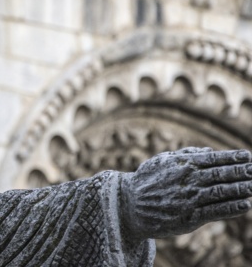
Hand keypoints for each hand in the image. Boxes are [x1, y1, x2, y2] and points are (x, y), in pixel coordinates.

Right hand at [120, 147, 251, 240]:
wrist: (129, 204)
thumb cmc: (147, 180)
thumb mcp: (162, 161)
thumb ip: (186, 155)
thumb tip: (209, 151)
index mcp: (182, 164)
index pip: (214, 159)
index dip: (233, 157)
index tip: (248, 156)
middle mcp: (188, 180)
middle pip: (222, 175)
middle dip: (242, 172)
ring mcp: (189, 199)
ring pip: (222, 192)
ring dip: (242, 189)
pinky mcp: (189, 217)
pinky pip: (215, 212)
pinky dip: (232, 208)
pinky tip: (246, 204)